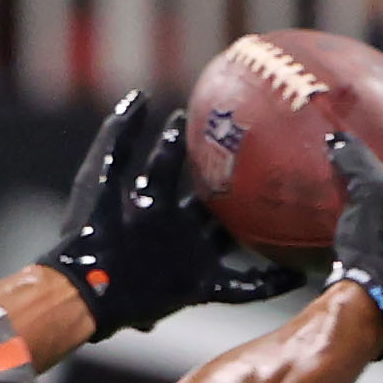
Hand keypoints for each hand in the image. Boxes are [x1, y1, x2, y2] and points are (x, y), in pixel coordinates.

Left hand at [42, 92, 301, 337]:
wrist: (85, 288)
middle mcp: (175, 228)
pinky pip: (241, 287)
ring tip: (296, 210)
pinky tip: (296, 276)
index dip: (188, 141)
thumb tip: (141, 95)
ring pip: (233, 239)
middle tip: (269, 156)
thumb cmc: (89, 232)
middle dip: (235, 182)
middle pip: (213, 201)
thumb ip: (119, 136)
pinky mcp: (197, 287)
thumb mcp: (102, 176)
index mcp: (152, 200)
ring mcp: (189, 258)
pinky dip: (267, 284)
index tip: (215, 118)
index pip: (176, 164)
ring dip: (260, 228)